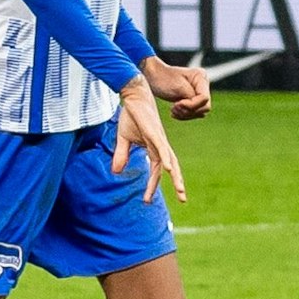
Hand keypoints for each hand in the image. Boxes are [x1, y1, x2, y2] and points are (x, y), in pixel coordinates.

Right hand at [114, 76, 185, 204]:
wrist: (134, 97)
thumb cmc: (132, 117)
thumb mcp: (123, 140)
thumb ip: (121, 156)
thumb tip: (116, 172)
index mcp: (154, 149)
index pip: (155, 171)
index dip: (151, 186)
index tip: (146, 201)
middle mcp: (160, 146)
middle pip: (171, 168)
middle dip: (177, 184)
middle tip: (183, 200)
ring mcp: (159, 140)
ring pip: (170, 161)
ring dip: (176, 176)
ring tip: (181, 190)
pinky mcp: (155, 133)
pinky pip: (161, 148)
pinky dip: (165, 159)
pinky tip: (168, 169)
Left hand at [142, 54, 210, 120]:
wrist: (153, 76)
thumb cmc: (163, 79)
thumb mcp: (177, 87)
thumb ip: (191, 97)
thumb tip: (201, 109)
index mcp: (201, 77)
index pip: (204, 98)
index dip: (192, 105)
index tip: (177, 103)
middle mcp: (203, 84)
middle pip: (204, 107)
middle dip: (189, 110)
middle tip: (173, 108)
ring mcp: (199, 93)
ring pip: (200, 112)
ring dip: (185, 114)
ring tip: (172, 110)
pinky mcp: (193, 100)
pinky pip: (194, 113)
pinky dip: (184, 115)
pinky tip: (173, 112)